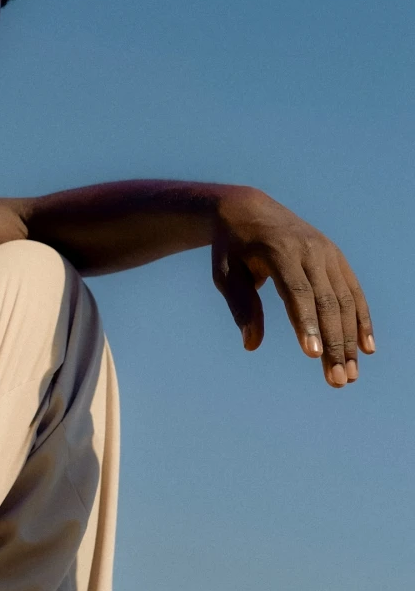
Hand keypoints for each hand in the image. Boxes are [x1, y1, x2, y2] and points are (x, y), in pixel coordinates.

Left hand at [211, 188, 374, 386]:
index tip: (312, 355)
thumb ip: (241, 306)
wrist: (249, 209)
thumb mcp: (225, 274)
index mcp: (280, 251)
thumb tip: (251, 345)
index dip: (306, 324)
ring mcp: (328, 253)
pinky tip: (366, 349)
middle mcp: (311, 250)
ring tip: (349, 375)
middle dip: (334, 344)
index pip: (297, 292)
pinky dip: (361, 320)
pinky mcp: (337, 259)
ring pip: (345, 301)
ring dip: (350, 340)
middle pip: (327, 302)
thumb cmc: (232, 248)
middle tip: (338, 381)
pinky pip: (353, 292)